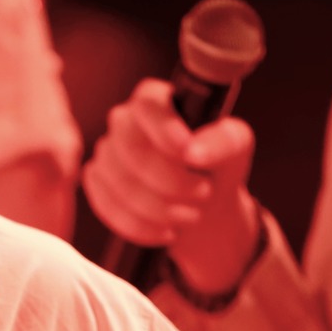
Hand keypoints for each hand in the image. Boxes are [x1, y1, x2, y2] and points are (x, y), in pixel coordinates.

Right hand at [82, 78, 260, 292]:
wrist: (200, 203)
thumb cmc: (217, 165)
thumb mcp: (235, 147)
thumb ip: (222, 141)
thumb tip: (194, 152)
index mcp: (156, 100)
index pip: (147, 105)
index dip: (164, 130)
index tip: (189, 155)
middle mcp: (125, 120)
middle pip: (131, 150)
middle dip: (171, 181)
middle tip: (204, 194)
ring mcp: (106, 151)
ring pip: (120, 184)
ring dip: (160, 209)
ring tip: (191, 215)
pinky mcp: (96, 182)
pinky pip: (108, 208)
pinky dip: (142, 227)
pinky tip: (166, 230)